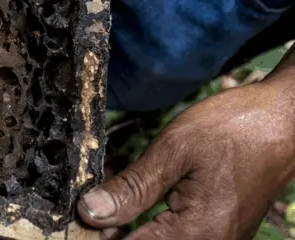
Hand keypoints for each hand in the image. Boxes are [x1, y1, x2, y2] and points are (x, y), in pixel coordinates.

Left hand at [76, 75, 294, 239]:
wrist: (286, 120)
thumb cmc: (236, 128)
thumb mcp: (174, 150)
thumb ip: (131, 187)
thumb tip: (89, 212)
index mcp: (196, 234)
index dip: (94, 237)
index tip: (73, 222)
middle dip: (110, 234)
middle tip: (84, 212)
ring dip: (127, 231)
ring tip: (101, 208)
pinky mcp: (219, 232)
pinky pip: (174, 239)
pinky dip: (147, 228)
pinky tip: (127, 208)